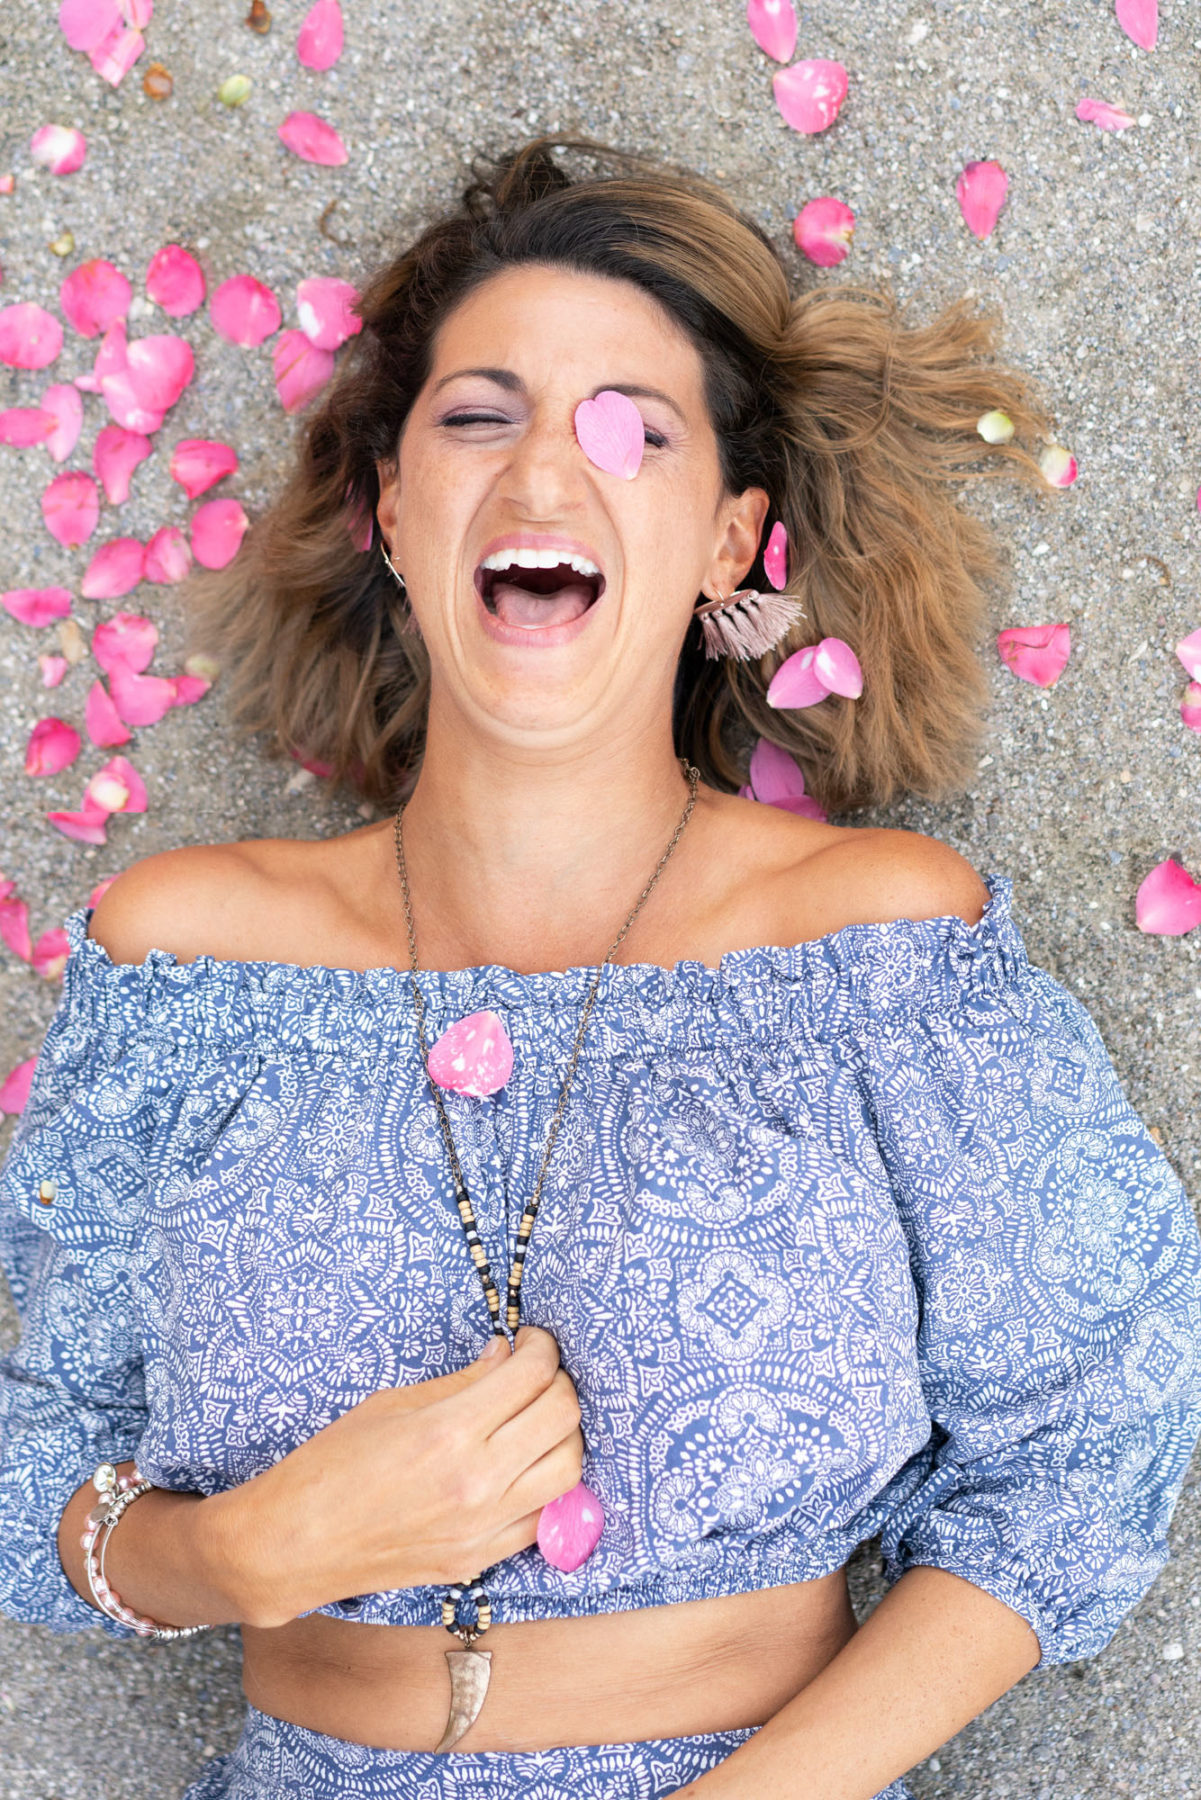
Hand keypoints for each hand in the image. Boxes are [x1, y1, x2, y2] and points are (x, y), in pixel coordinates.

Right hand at [216, 1325, 582, 1627]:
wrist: (294, 1545)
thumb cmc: (329, 1465)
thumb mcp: (392, 1403)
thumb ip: (461, 1381)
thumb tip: (506, 1356)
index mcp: (449, 1432)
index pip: (533, 1375)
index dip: (541, 1347)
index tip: (531, 1340)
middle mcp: (477, 1482)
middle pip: (563, 1417)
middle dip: (559, 1382)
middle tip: (537, 1372)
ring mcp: (482, 1529)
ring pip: (568, 1470)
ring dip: (564, 1434)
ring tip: (536, 1417)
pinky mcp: (479, 1561)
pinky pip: (542, 1519)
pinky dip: (545, 1485)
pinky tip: (523, 1466)